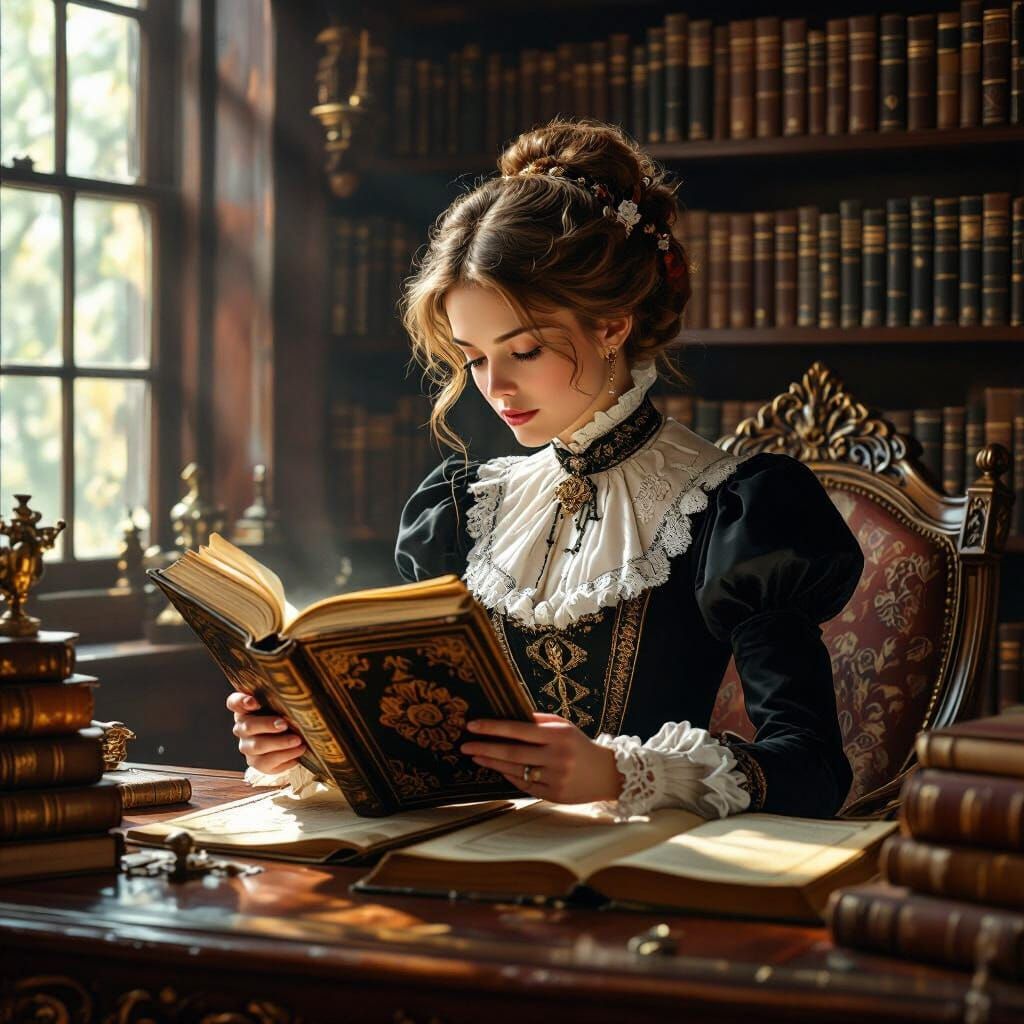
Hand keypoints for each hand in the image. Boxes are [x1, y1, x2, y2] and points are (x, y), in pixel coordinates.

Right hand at [225, 692, 306, 774]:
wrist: (288, 743)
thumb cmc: (283, 718)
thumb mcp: (281, 707)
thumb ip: (281, 701)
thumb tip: (295, 700)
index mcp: (245, 710)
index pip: (235, 702)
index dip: (241, 701)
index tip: (254, 702)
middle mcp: (242, 728)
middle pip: (248, 726)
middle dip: (267, 725)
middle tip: (284, 724)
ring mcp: (248, 747)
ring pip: (258, 746)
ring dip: (280, 743)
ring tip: (298, 740)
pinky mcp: (258, 763)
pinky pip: (268, 763)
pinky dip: (286, 756)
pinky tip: (299, 751)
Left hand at [460, 712, 623, 804]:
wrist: (607, 774)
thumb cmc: (580, 745)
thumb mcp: (564, 727)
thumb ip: (539, 721)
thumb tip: (509, 715)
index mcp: (558, 736)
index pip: (518, 729)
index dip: (493, 728)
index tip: (472, 725)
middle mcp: (557, 757)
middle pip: (512, 753)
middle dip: (485, 747)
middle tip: (464, 744)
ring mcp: (555, 778)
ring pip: (515, 770)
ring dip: (492, 762)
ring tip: (475, 755)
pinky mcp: (554, 795)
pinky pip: (525, 785)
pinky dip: (509, 776)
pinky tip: (498, 767)